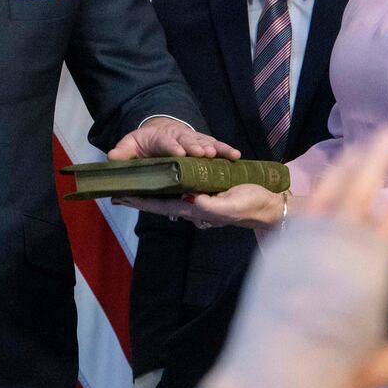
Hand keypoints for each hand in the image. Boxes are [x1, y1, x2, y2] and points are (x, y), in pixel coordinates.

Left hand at [108, 117, 238, 160]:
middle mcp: (179, 137)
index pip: (166, 143)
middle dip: (194, 147)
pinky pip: (217, 146)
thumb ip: (123, 151)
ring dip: (212, 148)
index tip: (178, 153)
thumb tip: (112, 157)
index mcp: (160, 138)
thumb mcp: (131, 144)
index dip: (172, 147)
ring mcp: (193, 140)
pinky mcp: (204, 144)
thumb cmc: (145, 143)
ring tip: (218, 154)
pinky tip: (236, 155)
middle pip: (188, 141)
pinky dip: (225, 150)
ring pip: (204, 143)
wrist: (160, 130)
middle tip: (202, 153)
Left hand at [118, 183, 284, 229]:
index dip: (140, 201)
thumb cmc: (251, 205)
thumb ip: (211, 205)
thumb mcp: (232, 205)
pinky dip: (169, 181)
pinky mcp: (207, 191)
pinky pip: (183, 186)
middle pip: (160, 200)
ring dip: (152, 188)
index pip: (161, 205)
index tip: (120, 196)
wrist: (269, 205)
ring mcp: (199, 200)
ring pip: (169, 193)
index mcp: (195, 210)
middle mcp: (192, 206)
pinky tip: (162, 177)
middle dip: (140, 195)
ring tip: (135, 179)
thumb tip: (191, 200)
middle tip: (118, 187)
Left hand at [197, 129, 387, 387]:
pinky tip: (320, 187)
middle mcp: (337, 249)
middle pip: (361, 194)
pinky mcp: (276, 250)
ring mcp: (303, 244)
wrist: (264, 380)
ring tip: (358, 147)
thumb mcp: (371, 369)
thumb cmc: (323, 377)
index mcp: (369, 273)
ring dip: (343, 167)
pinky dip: (312, 195)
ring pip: (328, 194)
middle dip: (376, 162)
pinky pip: (297, 212)